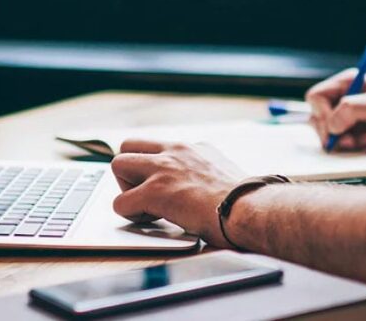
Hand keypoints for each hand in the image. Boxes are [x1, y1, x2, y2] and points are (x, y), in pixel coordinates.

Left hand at [110, 139, 244, 246]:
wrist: (248, 208)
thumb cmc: (243, 200)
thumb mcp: (222, 173)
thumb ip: (203, 172)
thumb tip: (198, 187)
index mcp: (193, 147)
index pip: (156, 146)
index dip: (151, 167)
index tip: (160, 184)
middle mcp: (175, 151)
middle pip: (128, 145)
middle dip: (130, 171)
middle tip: (145, 193)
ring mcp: (164, 169)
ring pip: (118, 164)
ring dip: (126, 189)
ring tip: (147, 207)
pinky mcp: (156, 191)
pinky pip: (120, 202)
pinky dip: (130, 215)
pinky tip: (153, 221)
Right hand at [305, 69, 365, 157]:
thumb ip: (350, 111)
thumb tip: (331, 127)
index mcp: (346, 83)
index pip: (316, 97)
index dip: (321, 113)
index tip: (334, 127)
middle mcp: (343, 100)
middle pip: (317, 118)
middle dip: (333, 133)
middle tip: (350, 140)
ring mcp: (347, 120)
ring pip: (327, 136)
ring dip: (345, 143)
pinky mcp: (353, 137)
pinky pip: (340, 148)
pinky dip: (353, 151)